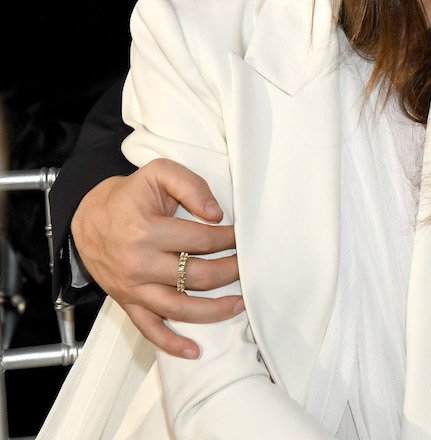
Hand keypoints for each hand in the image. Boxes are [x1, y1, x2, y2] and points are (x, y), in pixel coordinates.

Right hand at [71, 158, 241, 358]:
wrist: (88, 217)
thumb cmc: (130, 194)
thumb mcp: (158, 173)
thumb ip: (191, 186)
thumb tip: (216, 214)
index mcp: (145, 230)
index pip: (201, 240)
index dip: (228, 239)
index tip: (243, 237)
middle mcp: (137, 263)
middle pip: (195, 275)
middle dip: (230, 271)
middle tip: (248, 266)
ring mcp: (132, 287)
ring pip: (178, 307)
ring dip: (213, 310)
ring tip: (240, 304)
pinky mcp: (127, 302)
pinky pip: (149, 329)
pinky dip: (171, 343)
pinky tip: (194, 350)